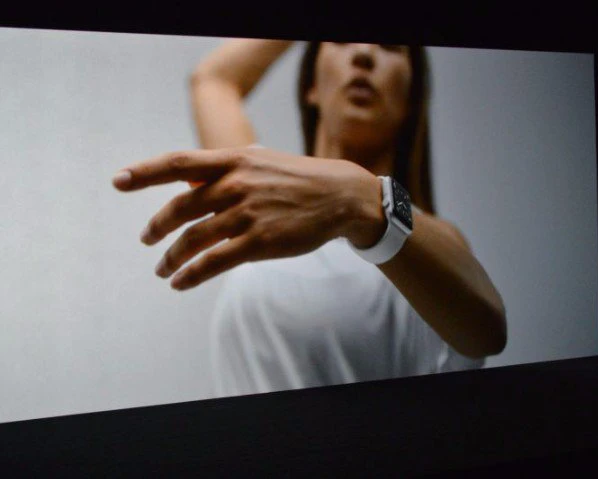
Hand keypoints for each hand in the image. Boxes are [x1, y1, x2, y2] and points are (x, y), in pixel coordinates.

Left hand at [112, 147, 384, 289]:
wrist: (340, 197)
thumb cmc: (298, 179)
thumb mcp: (260, 162)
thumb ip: (224, 171)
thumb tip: (186, 187)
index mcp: (234, 161)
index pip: (179, 164)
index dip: (145, 172)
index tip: (118, 181)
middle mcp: (236, 185)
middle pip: (180, 208)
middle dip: (157, 227)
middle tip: (146, 240)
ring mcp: (247, 214)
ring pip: (193, 240)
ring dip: (171, 258)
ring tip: (161, 269)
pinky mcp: (260, 242)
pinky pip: (214, 262)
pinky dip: (191, 274)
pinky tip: (179, 283)